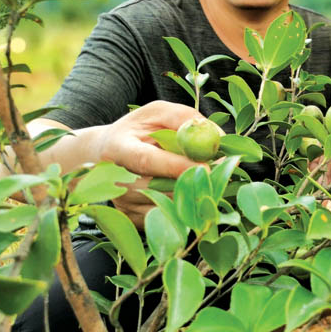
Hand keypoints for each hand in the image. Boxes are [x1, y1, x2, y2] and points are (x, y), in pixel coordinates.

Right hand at [97, 101, 204, 228]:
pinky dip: (187, 206)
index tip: (206, 167)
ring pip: (169, 205)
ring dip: (194, 194)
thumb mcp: (156, 113)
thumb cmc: (138, 129)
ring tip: (209, 178)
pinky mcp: (132, 218)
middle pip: (161, 188)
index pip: (147, 161)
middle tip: (224, 173)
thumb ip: (183, 118)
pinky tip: (192, 191)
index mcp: (118, 149)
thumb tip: (216, 135)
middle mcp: (116, 180)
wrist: (106, 153)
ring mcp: (124, 203)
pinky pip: (168, 217)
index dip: (176, 166)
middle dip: (195, 182)